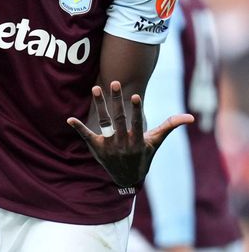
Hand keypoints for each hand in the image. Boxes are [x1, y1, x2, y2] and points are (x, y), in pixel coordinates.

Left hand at [67, 81, 192, 186]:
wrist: (127, 178)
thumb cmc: (144, 156)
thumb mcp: (156, 142)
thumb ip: (170, 126)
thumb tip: (191, 117)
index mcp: (137, 140)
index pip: (136, 123)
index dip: (135, 110)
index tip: (134, 96)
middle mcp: (123, 143)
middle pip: (118, 118)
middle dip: (116, 100)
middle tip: (113, 82)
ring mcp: (109, 145)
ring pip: (103, 122)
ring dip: (99, 105)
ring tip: (96, 87)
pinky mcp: (97, 147)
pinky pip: (87, 136)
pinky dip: (79, 127)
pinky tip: (70, 118)